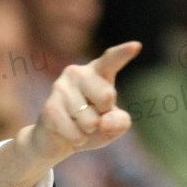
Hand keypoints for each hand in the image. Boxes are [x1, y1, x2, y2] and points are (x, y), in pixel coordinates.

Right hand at [32, 42, 141, 161]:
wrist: (56, 140)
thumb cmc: (90, 127)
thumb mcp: (113, 126)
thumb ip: (120, 122)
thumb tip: (102, 122)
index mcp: (97, 72)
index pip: (111, 60)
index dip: (122, 53)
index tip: (136, 46)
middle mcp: (77, 73)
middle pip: (106, 95)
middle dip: (104, 115)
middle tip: (92, 116)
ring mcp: (61, 87)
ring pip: (90, 120)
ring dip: (88, 130)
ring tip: (78, 125)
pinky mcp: (50, 106)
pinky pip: (75, 131)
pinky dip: (77, 139)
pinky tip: (69, 134)